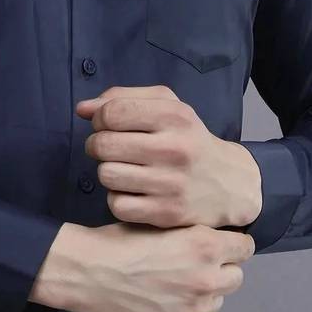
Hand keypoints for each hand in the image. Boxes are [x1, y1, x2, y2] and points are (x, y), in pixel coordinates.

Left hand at [75, 84, 262, 229]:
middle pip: (103, 144)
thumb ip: (122, 98)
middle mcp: (174, 149)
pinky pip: (116, 204)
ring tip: (124, 168)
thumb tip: (82, 109)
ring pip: (106, 175)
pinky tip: (132, 191)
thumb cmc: (188, 139)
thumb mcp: (167, 106)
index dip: (100, 119)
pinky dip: (117, 198)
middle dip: (97, 145)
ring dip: (107, 171)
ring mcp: (171, 184)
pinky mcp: (166, 214)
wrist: (229, 183)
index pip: (112, 113)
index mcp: (175, 116)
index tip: (108, 125)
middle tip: (110, 148)